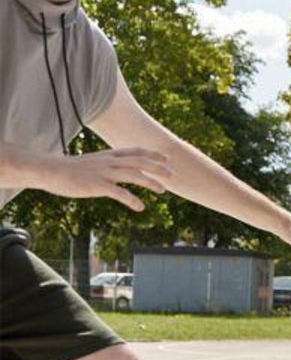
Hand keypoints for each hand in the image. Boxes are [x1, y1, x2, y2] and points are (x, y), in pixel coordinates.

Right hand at [40, 148, 171, 210]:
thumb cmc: (70, 169)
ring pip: (134, 175)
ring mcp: (104, 173)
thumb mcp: (92, 162)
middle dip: (158, 167)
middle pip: (140, 162)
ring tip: (163, 190)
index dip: (152, 154)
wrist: (50, 170)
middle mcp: (109, 161)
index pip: (136, 152)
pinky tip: (140, 207)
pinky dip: (132, 199)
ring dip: (151, 182)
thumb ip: (107, 164)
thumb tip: (118, 169)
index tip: (166, 158)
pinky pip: (119, 193)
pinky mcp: (97, 185)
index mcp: (109, 155)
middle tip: (173, 174)